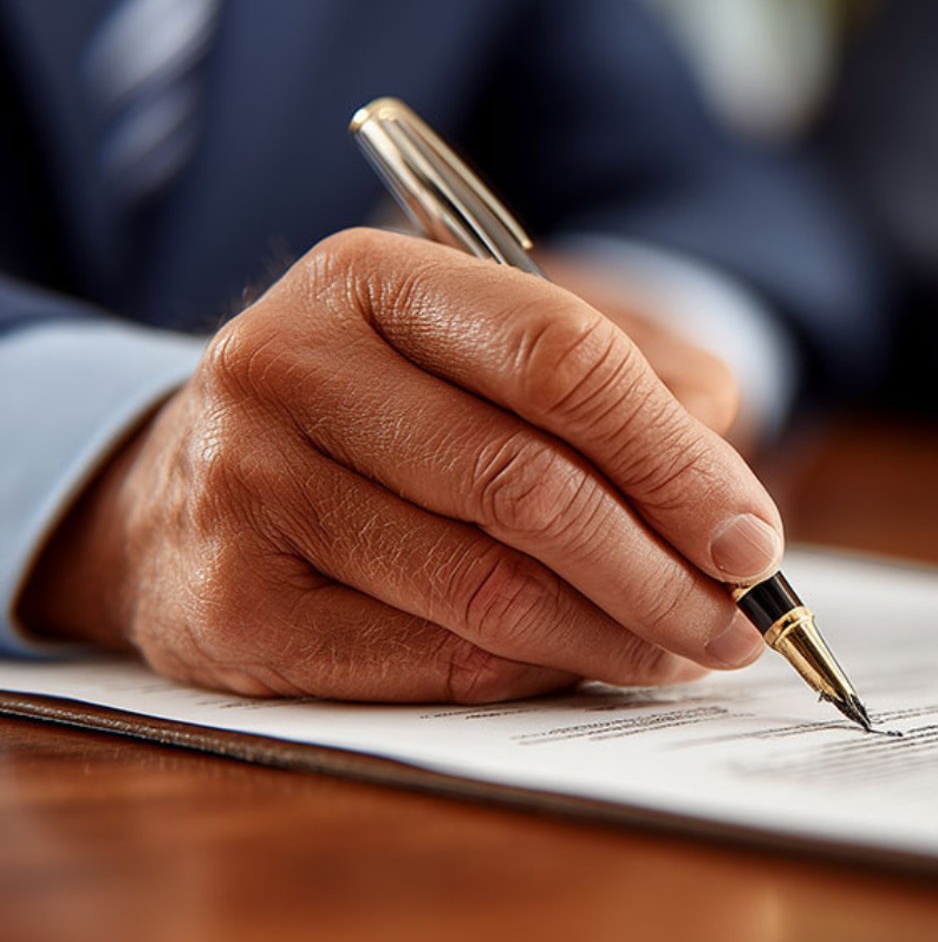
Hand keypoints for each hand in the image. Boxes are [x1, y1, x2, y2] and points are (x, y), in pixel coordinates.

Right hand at [20, 229, 784, 702]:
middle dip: (661, 568)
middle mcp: (289, 365)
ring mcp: (245, 485)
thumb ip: (618, 381)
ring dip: (612, 633)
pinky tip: (582, 664)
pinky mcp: (227, 603)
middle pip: (528, 484)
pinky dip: (528, 671)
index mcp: (370, 276)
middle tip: (740, 619)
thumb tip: (724, 483)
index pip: (561, 359)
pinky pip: (423, 656)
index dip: (674, 459)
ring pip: (484, 586)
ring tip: (683, 649)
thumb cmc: (380, 410)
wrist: (177, 481)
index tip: (752, 536)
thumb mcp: (482, 348)